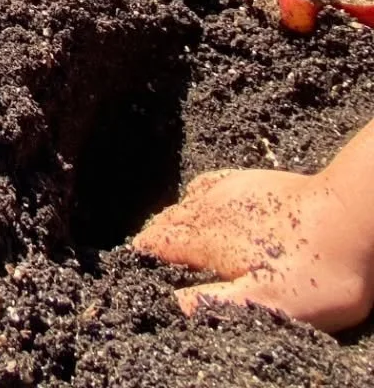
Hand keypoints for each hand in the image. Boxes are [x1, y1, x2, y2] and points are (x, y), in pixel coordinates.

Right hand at [133, 165, 373, 331]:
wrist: (350, 217)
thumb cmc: (313, 269)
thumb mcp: (267, 302)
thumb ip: (215, 302)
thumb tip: (172, 303)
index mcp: (204, 240)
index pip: (155, 243)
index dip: (141, 256)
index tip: (132, 268)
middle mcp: (207, 210)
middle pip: (165, 221)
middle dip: (153, 238)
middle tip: (151, 257)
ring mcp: (228, 191)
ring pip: (183, 203)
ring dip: (172, 219)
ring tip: (170, 234)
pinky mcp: (248, 181)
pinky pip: (206, 185)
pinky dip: (193, 198)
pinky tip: (200, 201)